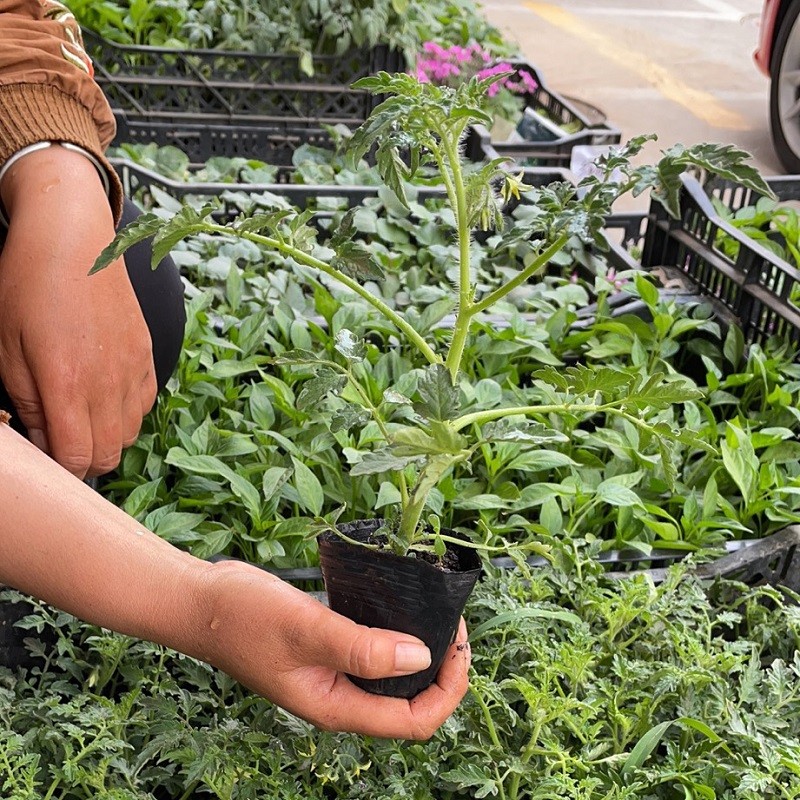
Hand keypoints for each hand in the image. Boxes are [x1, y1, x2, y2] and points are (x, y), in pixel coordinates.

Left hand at [0, 146, 155, 476]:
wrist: (73, 243)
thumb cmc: (28, 289)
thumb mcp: (6, 350)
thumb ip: (27, 404)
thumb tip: (44, 441)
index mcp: (67, 385)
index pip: (78, 459)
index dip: (60, 470)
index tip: (45, 458)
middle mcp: (109, 384)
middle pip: (109, 455)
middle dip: (83, 458)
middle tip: (58, 439)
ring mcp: (133, 370)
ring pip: (129, 435)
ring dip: (105, 437)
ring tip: (80, 416)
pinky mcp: (146, 355)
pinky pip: (144, 406)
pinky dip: (125, 413)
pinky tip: (102, 394)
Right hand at [199, 560, 470, 737]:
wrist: (204, 603)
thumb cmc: (246, 618)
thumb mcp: (308, 630)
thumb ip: (363, 648)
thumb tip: (421, 658)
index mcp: (336, 707)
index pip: (412, 721)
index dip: (446, 690)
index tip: (457, 645)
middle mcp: (340, 697)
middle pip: (409, 702)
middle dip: (441, 669)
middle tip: (452, 622)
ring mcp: (333, 675)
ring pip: (393, 676)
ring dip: (420, 651)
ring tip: (436, 613)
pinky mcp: (328, 651)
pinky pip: (373, 651)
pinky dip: (394, 634)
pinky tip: (401, 606)